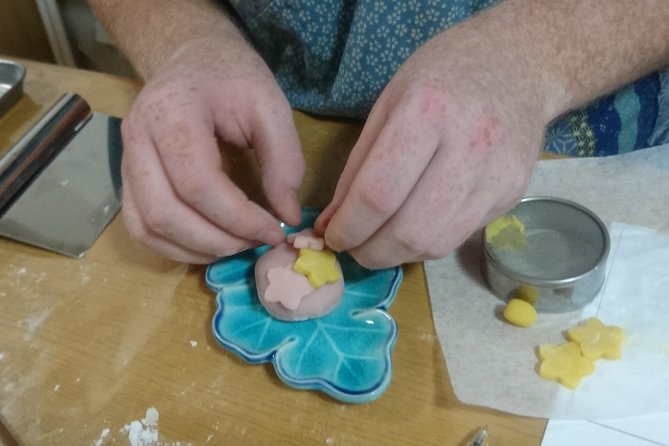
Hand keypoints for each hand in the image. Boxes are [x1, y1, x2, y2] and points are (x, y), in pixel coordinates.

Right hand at [120, 37, 303, 262]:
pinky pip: (140, 227)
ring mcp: (125, 160)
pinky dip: (174, 247)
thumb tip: (286, 216)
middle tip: (255, 242)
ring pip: (148, 226)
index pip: (197, 182)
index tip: (273, 231)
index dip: (237, 218)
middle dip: (216, 240)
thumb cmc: (233, 79)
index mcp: (171, 112)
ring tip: (237, 245)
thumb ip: (284, 160)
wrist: (193, 60)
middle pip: (165, 212)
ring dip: (195, 249)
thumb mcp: (270, 106)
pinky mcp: (127, 178)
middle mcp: (136, 137)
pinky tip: (210, 245)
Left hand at [315, 24, 547, 268]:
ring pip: (436, 244)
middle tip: (352, 248)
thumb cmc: (443, 74)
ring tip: (378, 245)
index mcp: (427, 112)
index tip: (332, 237)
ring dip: (397, 256)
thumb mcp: (389, 102)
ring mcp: (497, 175)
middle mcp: (469, 146)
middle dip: (370, 252)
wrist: (519, 65)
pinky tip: (411, 230)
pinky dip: (426, 244)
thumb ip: (359, 164)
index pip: (378, 193)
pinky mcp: (513, 195)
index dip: (348, 227)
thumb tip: (333, 221)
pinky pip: (459, 236)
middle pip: (409, 230)